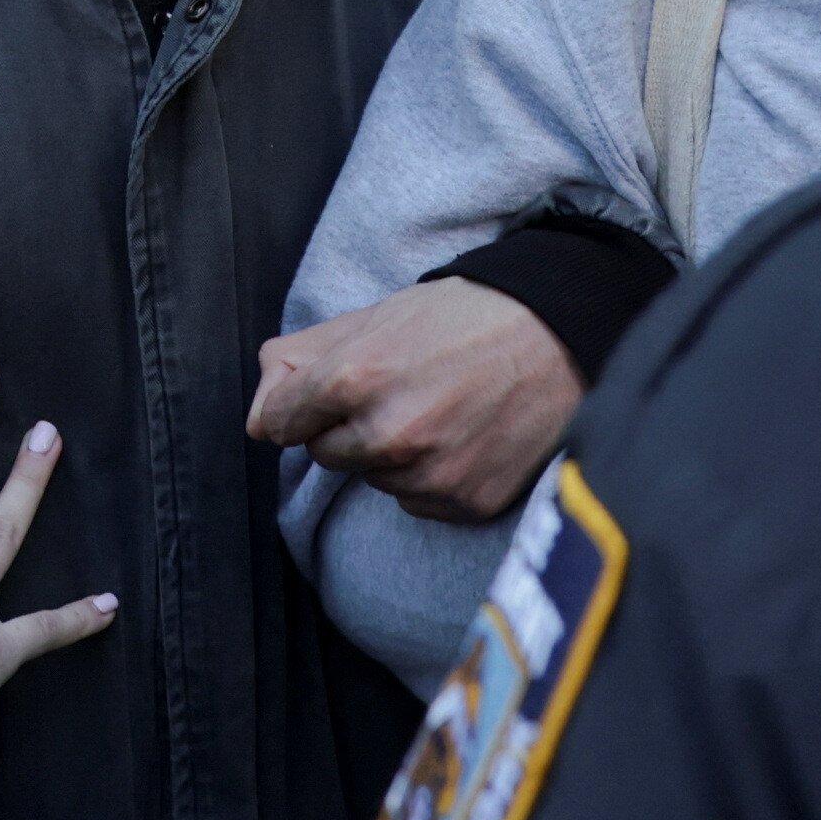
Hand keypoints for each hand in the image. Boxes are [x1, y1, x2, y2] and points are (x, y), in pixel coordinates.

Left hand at [246, 278, 580, 526]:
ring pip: (374, 479)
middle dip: (347, 427)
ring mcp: (431, 475)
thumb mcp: (375, 317)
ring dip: (389, 453)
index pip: (280, 423)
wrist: (562, 335)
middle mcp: (389, 434)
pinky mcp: (467, 503)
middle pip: (326, 454)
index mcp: (355, 379)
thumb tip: (258, 417)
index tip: (319, 397)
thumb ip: (299, 360)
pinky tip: (462, 436)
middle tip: (399, 389)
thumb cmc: (465, 316)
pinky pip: (418, 501)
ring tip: (439, 407)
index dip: (298, 407)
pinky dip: (429, 476)